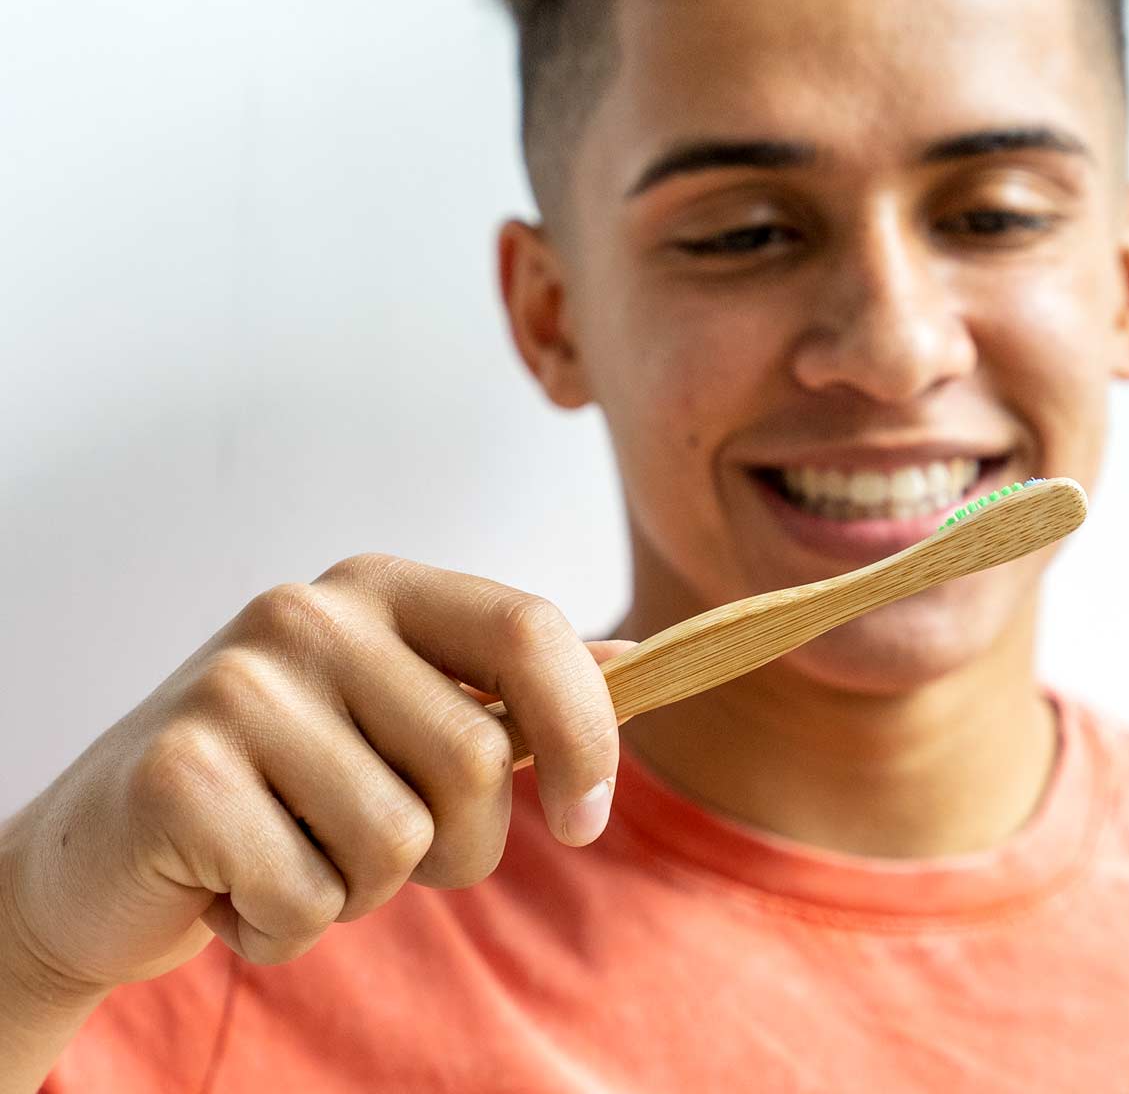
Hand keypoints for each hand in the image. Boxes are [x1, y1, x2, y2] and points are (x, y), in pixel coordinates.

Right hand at [0, 555, 636, 996]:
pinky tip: (233, 887)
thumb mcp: (399, 712)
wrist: (105, 848)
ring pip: (399, 842)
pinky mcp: (180, 774)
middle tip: (379, 850)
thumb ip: (506, 687)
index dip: (585, 731)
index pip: (528, 630)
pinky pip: (308, 900)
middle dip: (458, 847)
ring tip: (295, 854)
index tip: (589, 816)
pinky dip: (287, 928)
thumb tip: (633, 659)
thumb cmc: (283, 781)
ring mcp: (239, 685)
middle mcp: (310, 613)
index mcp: (381, 589)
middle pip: (478, 760)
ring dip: (362, 891)